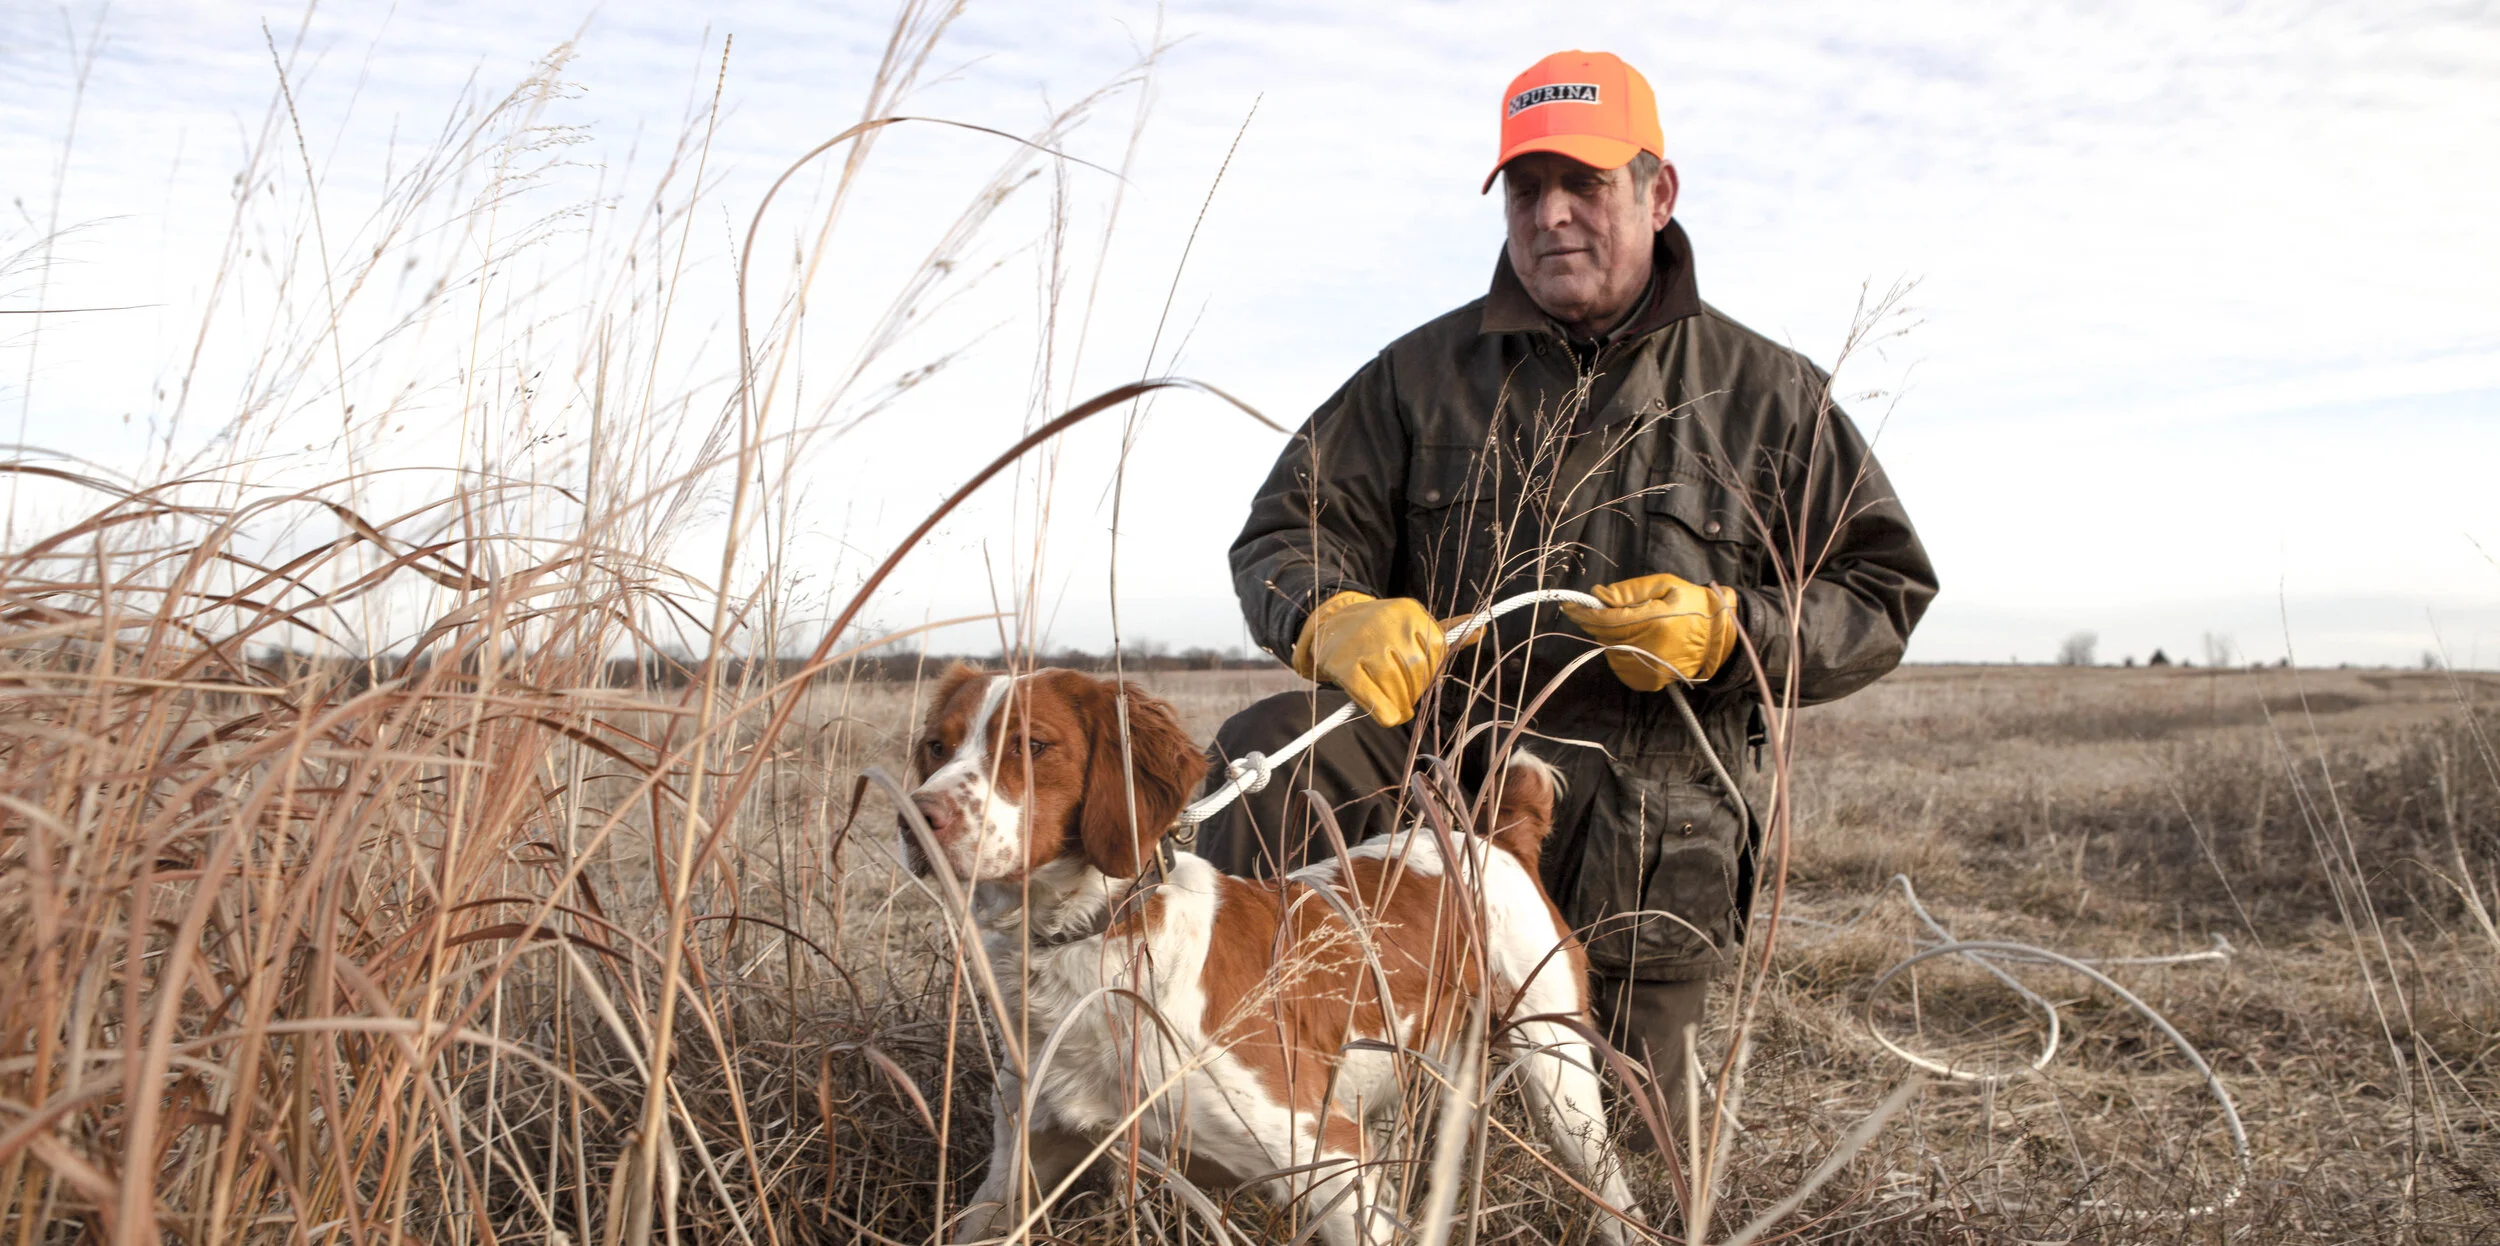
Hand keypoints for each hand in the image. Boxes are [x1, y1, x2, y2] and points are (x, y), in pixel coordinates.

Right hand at [1292, 592, 1447, 725]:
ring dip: (1399, 705)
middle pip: (1417, 671)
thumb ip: (1446, 631)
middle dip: (1414, 692)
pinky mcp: (1343, 664)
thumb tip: (1482, 631)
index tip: (1419, 679)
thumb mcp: (1411, 624)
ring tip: (1395, 707)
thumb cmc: (1379, 631)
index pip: (1437, 651)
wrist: (1330, 623)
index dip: (1431, 673)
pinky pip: (1370, 695)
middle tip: (1406, 699)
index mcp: (1410, 612)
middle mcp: (1388, 623)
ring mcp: (1364, 643)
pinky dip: (1383, 710)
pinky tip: (1388, 717)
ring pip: (1395, 686)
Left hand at [1560, 573, 1738, 689]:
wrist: (1719, 636)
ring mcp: (1650, 670)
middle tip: (1610, 610)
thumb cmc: (1693, 604)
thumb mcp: (1664, 585)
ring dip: (1612, 637)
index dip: (1585, 612)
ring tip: (1635, 627)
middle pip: (1605, 636)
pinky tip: (1638, 643)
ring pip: (1610, 651)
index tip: (1569, 605)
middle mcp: (1651, 650)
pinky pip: (1620, 665)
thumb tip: (1598, 597)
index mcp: (1656, 622)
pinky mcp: (1650, 682)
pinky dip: (1621, 652)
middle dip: (1600, 622)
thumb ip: (1628, 591)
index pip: (1607, 620)